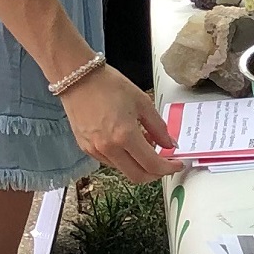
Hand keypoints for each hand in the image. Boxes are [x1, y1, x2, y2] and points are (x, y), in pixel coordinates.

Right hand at [65, 62, 187, 182]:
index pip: (152, 165)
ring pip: (124, 170)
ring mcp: (95, 150)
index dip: (168, 168)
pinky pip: (110, 162)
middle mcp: (108, 148)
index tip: (177, 164)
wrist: (77, 77)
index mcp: (125, 135)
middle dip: (156, 173)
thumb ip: (158, 127)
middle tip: (165, 163)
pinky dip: (124, 159)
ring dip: (139, 165)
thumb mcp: (142, 102)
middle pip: (138, 176)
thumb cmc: (108, 85)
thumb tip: (170, 144)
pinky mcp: (86, 148)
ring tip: (146, 145)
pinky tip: (128, 143)